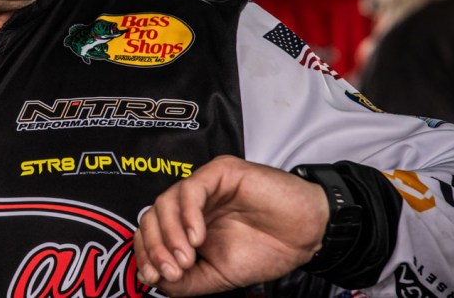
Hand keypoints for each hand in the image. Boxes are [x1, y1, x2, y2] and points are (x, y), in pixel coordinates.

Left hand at [134, 155, 327, 295]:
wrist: (307, 236)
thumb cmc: (268, 250)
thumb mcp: (218, 275)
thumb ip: (187, 280)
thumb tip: (154, 280)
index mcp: (187, 224)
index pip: (152, 231)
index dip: (146, 253)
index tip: (153, 276)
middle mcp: (191, 203)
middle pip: (153, 215)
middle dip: (155, 246)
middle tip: (171, 271)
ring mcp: (204, 186)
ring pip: (166, 201)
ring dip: (170, 234)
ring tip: (186, 258)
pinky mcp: (220, 172)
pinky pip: (191, 189)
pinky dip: (187, 215)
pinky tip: (197, 237)